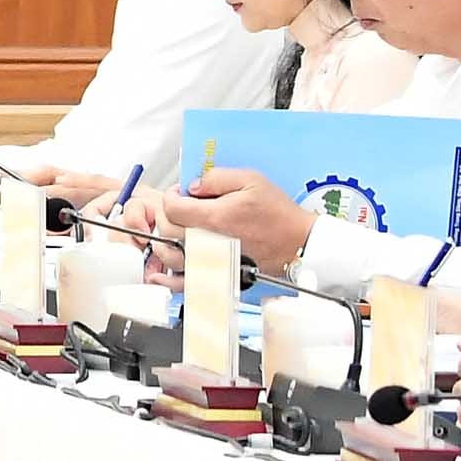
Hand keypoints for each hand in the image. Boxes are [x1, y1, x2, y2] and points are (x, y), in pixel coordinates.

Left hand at [155, 171, 315, 280]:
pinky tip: (162, 272)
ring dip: (166, 240)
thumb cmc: (278, 214)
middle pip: (167, 230)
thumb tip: (193, 185)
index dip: (171, 195)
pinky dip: (169, 279)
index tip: (180, 192)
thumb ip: (216, 178)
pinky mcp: (216, 274)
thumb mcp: (251, 180)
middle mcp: (208, 243)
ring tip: (176, 229)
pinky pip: (184, 282)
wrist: (297, 243)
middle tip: (178, 207)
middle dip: (166, 214)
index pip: (172, 207)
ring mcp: (211, 261)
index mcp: (215, 218)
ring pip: (170, 256)